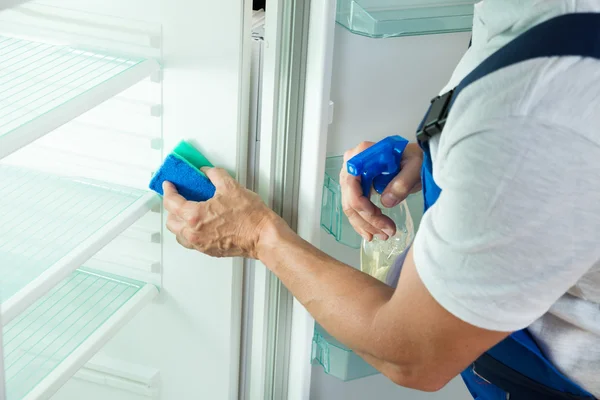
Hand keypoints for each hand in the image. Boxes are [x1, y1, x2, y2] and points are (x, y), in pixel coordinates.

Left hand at [162, 167, 280, 258]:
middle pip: (171, 221)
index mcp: (195, 216)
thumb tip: (207, 172)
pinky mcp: (209, 251)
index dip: (168, 191)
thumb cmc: (250, 217)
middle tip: (177, 198)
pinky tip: (199, 225)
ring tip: (186, 213)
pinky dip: (190, 233)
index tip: (169, 185)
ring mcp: (201, 245)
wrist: (263, 236)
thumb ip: (214, 175)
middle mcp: (194, 233)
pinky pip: (192, 243)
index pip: (171, 202)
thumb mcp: (231, 187)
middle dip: (171, 208)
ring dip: (179, 223)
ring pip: (179, 235)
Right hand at [340, 142, 422, 240]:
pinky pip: (353, 207)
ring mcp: (351, 175)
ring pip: (350, 206)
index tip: (380, 217)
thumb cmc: (414, 158)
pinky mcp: (355, 186)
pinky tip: (372, 233)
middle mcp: (351, 164)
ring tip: (383, 235)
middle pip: (350, 198)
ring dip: (365, 224)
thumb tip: (386, 202)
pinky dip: (362, 222)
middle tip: (386, 233)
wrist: (413, 159)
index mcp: (362, 154)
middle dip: (367, 220)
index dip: (362, 204)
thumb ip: (402, 182)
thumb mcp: (415, 166)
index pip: (352, 184)